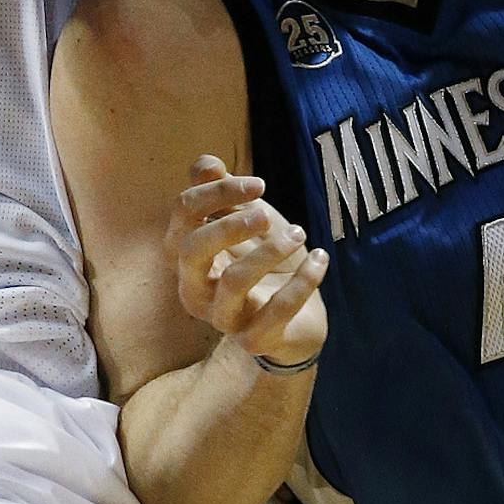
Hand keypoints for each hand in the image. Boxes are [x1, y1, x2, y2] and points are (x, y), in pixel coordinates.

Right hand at [168, 156, 329, 367]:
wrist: (299, 318)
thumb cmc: (266, 263)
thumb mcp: (250, 222)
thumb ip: (225, 194)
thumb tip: (205, 163)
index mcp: (187, 254)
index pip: (183, 215)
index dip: (217, 191)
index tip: (259, 184)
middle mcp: (194, 288)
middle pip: (191, 249)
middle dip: (230, 224)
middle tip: (267, 214)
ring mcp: (221, 318)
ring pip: (233, 281)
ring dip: (271, 250)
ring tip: (300, 234)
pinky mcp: (253, 340)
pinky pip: (276, 310)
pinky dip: (303, 280)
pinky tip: (320, 257)